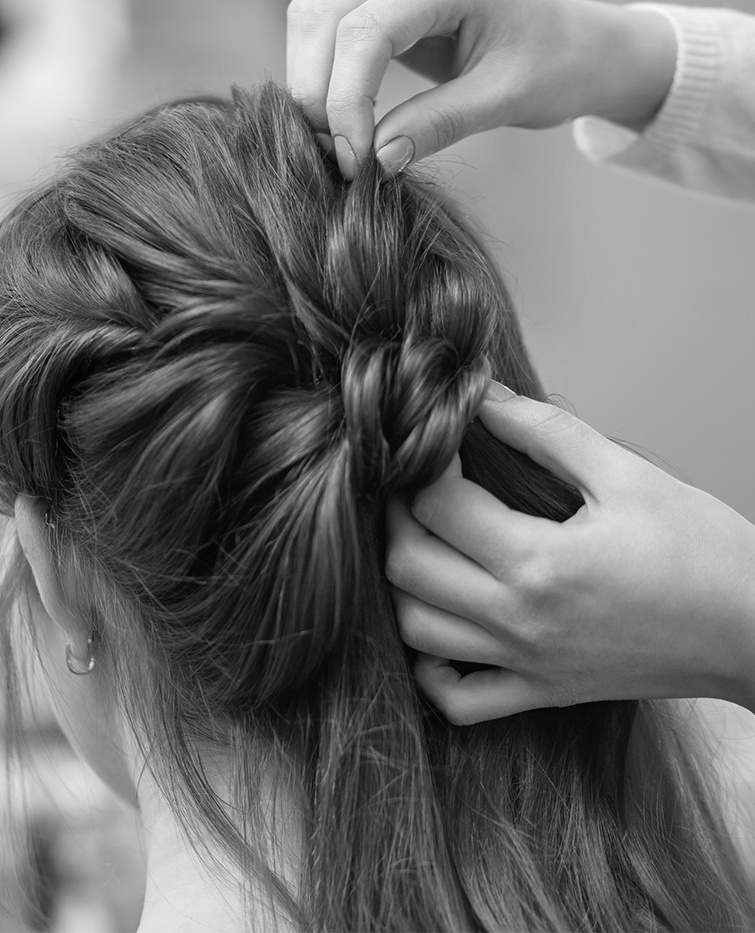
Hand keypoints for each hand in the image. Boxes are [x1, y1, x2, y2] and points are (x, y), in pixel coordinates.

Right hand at [287, 0, 676, 177]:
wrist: (575, 46)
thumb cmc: (555, 65)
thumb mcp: (505, 99)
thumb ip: (439, 125)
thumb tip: (376, 161)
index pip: (367, 30)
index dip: (347, 100)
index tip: (355, 162)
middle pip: (321, 17)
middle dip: (317, 94)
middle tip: (340, 159)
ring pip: (312, 21)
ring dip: (311, 87)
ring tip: (340, 144)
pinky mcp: (381, 5)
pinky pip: (326, 32)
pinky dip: (322, 80)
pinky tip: (344, 122)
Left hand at [386, 382, 754, 723]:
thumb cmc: (702, 551)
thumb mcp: (626, 475)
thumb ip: (544, 431)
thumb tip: (483, 397)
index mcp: (540, 562)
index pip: (437, 505)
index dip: (426, 463)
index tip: (441, 442)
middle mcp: (520, 620)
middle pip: (407, 567)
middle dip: (395, 516)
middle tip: (416, 486)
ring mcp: (526, 664)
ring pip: (415, 631)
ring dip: (402, 582)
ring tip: (425, 543)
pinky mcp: (540, 692)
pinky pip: (456, 700)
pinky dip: (429, 667)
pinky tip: (442, 626)